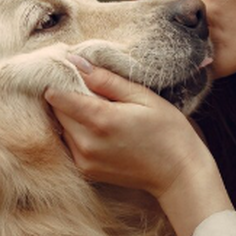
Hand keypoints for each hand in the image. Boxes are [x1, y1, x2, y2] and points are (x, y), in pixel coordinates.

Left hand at [44, 55, 232, 235]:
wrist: (178, 174)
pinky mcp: (86, 170)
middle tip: (94, 89)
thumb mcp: (143, 97)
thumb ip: (107, 80)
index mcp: (100, 120)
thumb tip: (76, 61)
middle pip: (57, 111)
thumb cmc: (168, 131)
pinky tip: (102, 128)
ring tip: (102, 109)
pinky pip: (70, 143)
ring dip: (73, 115)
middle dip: (68, 96)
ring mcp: (84, 160)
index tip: (72, 71)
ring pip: (63, 127)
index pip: (57, 95)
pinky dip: (78, 132)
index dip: (61, 80)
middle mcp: (86, 143)